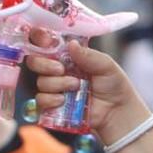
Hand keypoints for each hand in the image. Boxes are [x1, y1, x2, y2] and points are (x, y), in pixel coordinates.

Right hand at [23, 28, 149, 143]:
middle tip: (60, 69)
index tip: (45, 42)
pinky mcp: (53, 106)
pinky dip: (50, 100)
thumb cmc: (114, 86)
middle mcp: (59, 71)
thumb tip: (71, 44)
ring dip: (57, 84)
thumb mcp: (106, 65)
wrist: (117, 112)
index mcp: (69, 57)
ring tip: (75, 87)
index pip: (47, 44)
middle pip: (35, 62)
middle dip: (44, 64)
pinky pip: (40, 100)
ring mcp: (55, 89)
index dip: (40, 40)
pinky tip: (63, 101)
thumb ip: (88, 55)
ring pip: (40, 82)